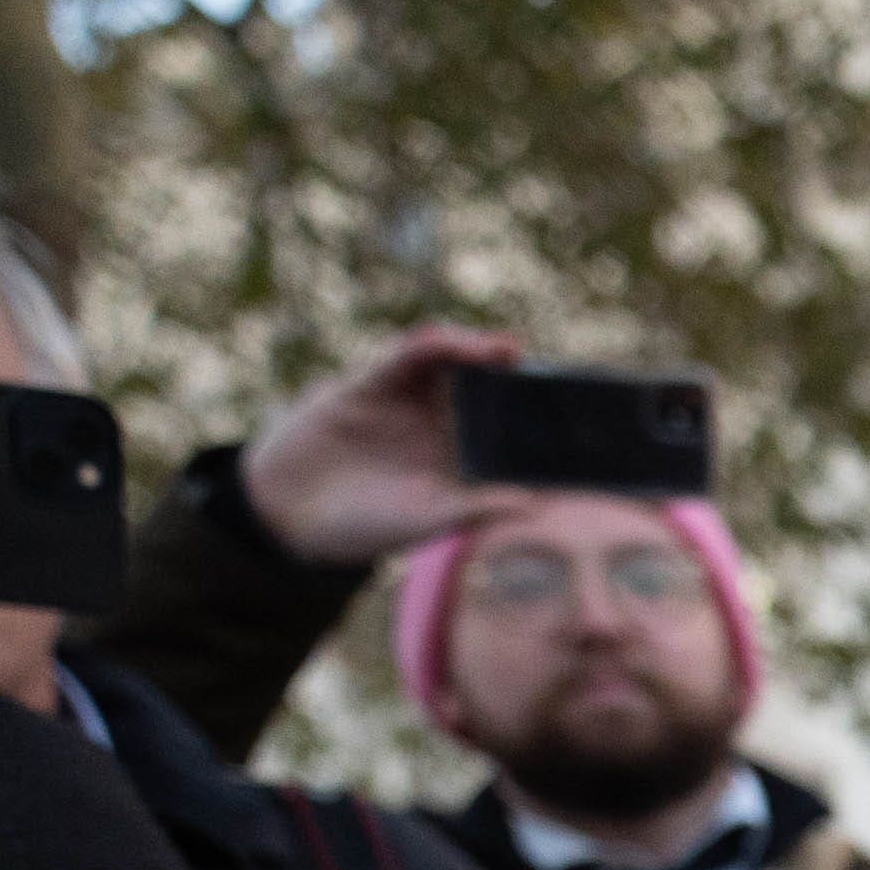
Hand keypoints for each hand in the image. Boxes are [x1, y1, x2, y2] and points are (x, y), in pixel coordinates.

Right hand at [237, 325, 528, 570]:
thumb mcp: (428, 521)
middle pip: (488, 389)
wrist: (289, 513)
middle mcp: (442, 423)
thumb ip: (477, 509)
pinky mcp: (373, 382)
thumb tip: (537, 504)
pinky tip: (457, 343)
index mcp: (463, 458)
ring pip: (453, 364)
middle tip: (552, 374)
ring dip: (479, 352)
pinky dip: (434, 346)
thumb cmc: (365, 526)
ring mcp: (409, 400)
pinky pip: (409, 356)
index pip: (511, 432)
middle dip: (516, 378)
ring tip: (507, 352)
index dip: (541, 422)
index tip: (579, 421)